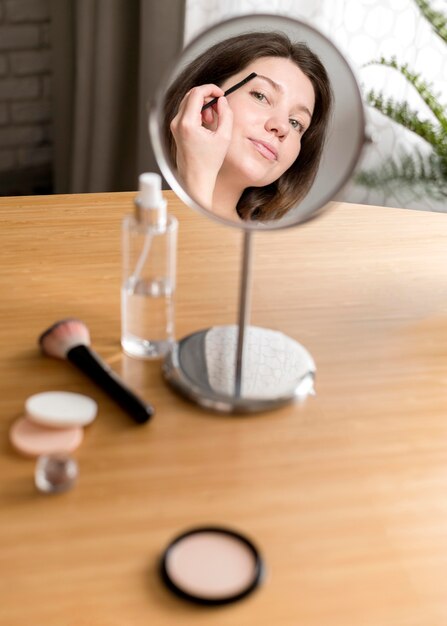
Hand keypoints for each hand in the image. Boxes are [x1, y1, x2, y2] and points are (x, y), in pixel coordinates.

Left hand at [170, 84, 232, 208]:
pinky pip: (186, 112)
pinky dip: (197, 112)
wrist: (195, 178)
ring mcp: (174, 126)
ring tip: (211, 119)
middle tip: (217, 108)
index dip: (211, 89)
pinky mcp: (175, 129)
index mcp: (187, 123)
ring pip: (188, 102)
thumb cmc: (208, 162)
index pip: (197, 93)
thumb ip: (226, 114)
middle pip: (191, 95)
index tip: (221, 94)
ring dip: (202, 105)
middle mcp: (177, 123)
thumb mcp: (224, 137)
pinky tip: (205, 123)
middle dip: (207, 97)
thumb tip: (222, 101)